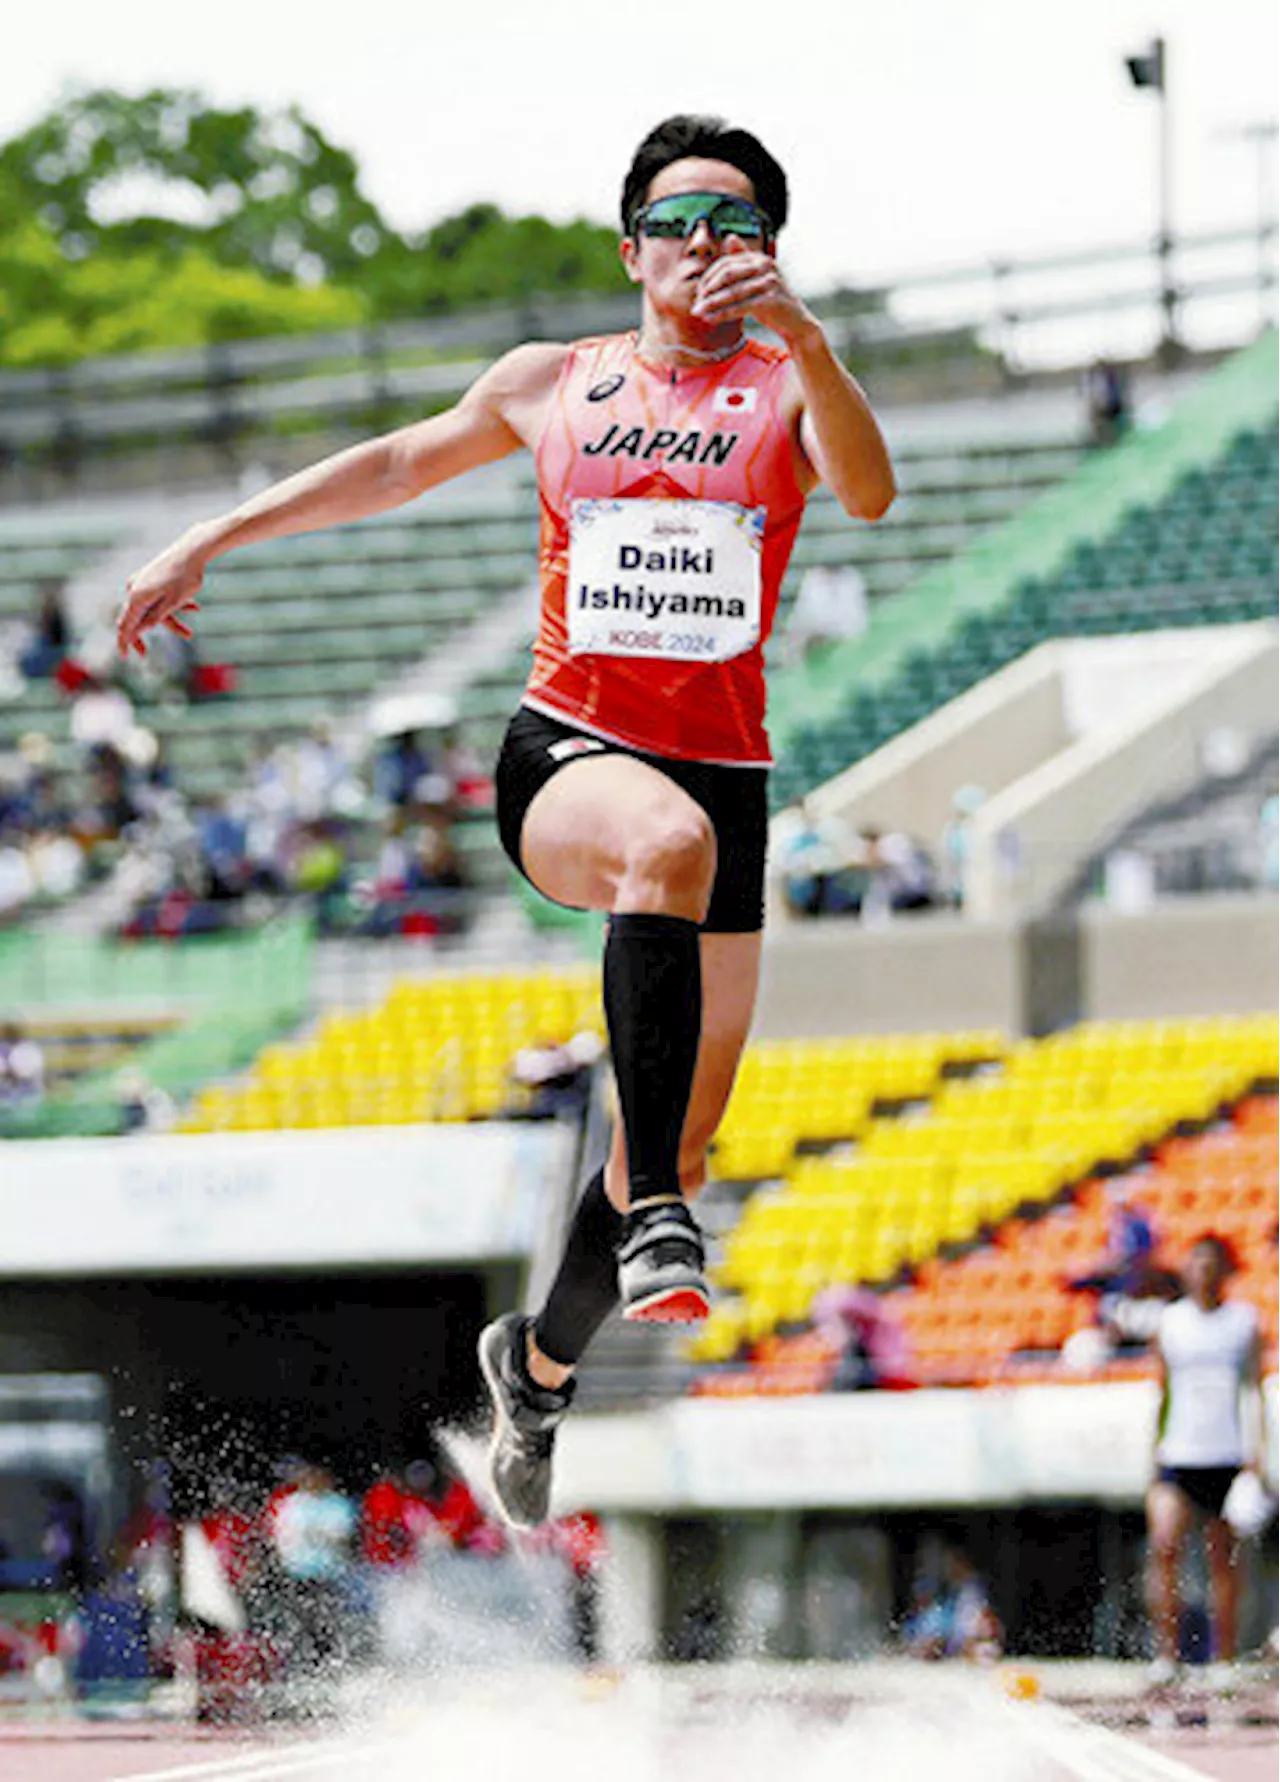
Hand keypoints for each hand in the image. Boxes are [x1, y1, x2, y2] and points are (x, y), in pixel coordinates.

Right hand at [116, 536, 205, 657]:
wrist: (192, 550)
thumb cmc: (185, 577)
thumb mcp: (172, 603)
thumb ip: (154, 618)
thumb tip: (138, 631)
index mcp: (137, 596)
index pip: (126, 624)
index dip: (124, 641)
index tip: (124, 656)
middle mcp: (135, 588)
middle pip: (134, 617)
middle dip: (144, 634)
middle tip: (143, 654)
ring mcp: (141, 582)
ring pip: (150, 608)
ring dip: (169, 619)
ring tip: (189, 634)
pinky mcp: (150, 578)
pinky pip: (157, 598)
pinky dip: (172, 605)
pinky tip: (194, 607)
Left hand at [691, 235, 816, 344]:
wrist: (796, 323)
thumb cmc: (771, 302)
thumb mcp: (757, 278)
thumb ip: (743, 261)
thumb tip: (730, 237)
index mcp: (759, 258)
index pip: (726, 263)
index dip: (709, 278)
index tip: (698, 293)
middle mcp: (766, 265)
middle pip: (727, 275)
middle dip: (708, 289)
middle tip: (696, 304)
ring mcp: (770, 281)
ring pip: (732, 292)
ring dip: (712, 304)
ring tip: (697, 313)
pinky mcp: (772, 300)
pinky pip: (741, 307)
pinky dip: (723, 314)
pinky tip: (711, 319)